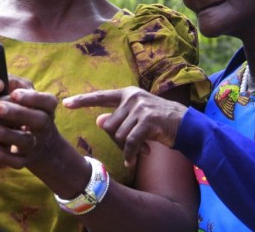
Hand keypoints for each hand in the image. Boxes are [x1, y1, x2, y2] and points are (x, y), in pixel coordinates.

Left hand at [0, 89, 61, 169]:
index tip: (13, 93)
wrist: (39, 144)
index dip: (32, 97)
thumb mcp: (23, 97)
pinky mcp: (26, 160)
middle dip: (17, 113)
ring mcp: (37, 144)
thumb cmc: (23, 111)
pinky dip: (2, 154)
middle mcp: (44, 126)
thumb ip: (9, 84)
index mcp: (46, 107)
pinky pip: (16, 161)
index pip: (47, 101)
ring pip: (25, 141)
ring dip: (5, 134)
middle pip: (38, 120)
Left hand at [63, 87, 187, 166]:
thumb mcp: (137, 116)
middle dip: (118, 140)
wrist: (188, 126)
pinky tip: (132, 161)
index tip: (66, 103)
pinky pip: (129, 143)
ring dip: (127, 148)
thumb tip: (99, 120)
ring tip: (142, 148)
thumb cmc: (160, 122)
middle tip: (133, 145)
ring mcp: (140, 108)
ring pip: (118, 135)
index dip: (82, 101)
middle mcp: (132, 97)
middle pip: (109, 125)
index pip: (100, 97)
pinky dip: (130, 155)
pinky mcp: (147, 121)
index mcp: (127, 93)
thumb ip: (119, 117)